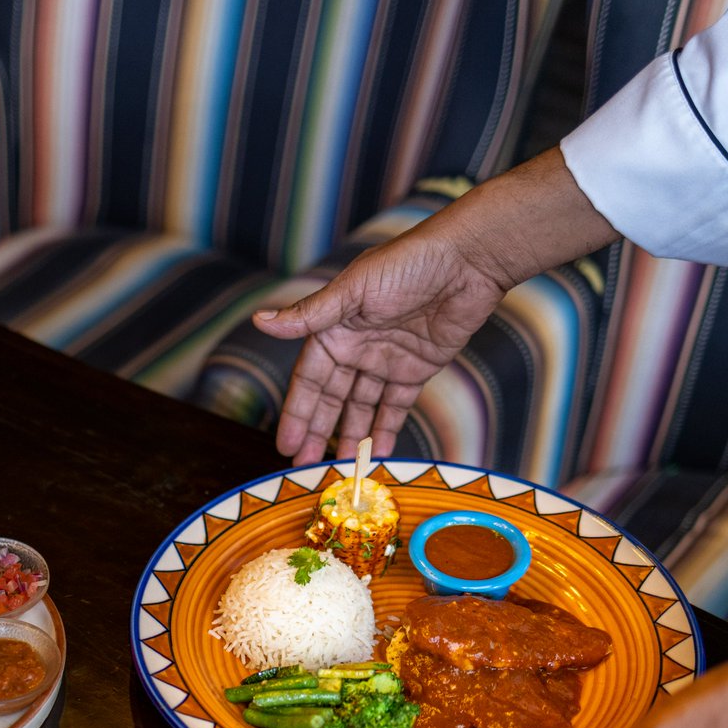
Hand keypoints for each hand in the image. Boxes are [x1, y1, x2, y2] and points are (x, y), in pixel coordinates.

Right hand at [254, 226, 507, 465]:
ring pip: (362, 406)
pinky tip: (379, 452)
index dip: (297, 412)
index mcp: (335, 328)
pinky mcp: (417, 368)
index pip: (309, 379)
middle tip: (306, 465)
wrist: (467, 261)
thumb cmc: (408, 264)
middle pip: (332, 398)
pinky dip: (387, 427)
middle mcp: (357, 346)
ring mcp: (386, 359)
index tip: (286, 444)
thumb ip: (310, 314)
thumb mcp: (353, 290)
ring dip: (352, 434)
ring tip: (344, 465)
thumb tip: (261, 320)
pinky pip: (396, 405)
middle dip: (318, 431)